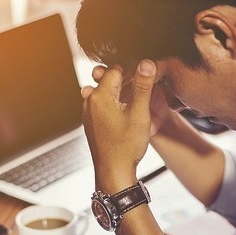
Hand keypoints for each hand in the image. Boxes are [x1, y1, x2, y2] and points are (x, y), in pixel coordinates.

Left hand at [81, 60, 156, 191]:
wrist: (113, 172)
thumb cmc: (126, 146)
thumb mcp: (139, 114)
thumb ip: (143, 86)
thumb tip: (147, 62)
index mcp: (100, 96)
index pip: (117, 70)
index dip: (133, 71)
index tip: (145, 78)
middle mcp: (89, 102)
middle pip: (109, 80)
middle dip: (126, 82)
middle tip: (142, 89)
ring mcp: (88, 114)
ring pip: (105, 93)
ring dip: (119, 94)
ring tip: (135, 102)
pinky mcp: (91, 124)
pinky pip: (102, 106)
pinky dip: (113, 105)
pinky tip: (124, 114)